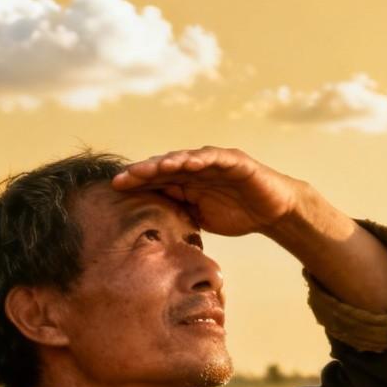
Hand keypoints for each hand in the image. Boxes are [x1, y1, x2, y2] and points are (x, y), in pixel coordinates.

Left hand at [111, 146, 301, 236]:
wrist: (272, 211)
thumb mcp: (200, 218)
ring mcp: (214, 161)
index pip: (157, 180)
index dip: (137, 183)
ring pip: (185, 159)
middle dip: (143, 172)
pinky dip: (201, 158)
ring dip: (167, 162)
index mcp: (186, 182)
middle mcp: (196, 168)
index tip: (114, 190)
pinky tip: (186, 162)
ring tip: (149, 168)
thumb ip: (179, 214)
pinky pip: (215, 158)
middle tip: (122, 179)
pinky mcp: (234, 161)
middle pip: (164, 167)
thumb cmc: (237, 214)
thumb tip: (152, 228)